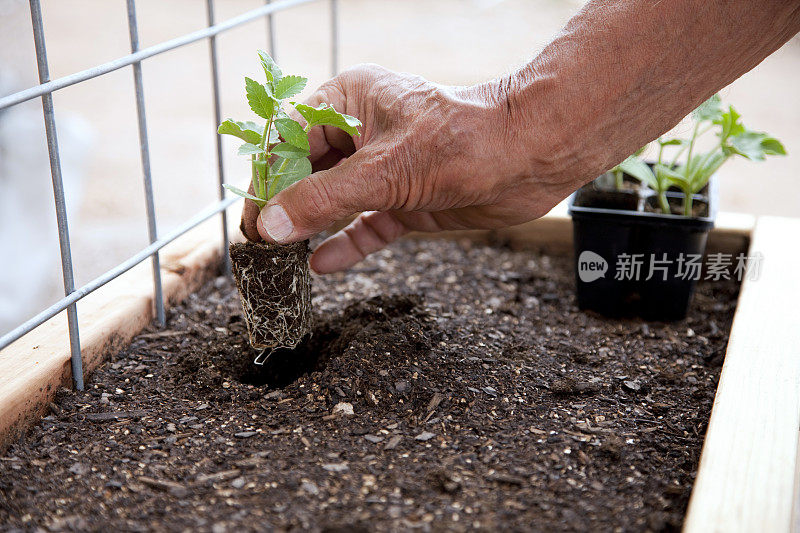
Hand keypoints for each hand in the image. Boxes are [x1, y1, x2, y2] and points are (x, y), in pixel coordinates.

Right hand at [240, 64, 578, 272]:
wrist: (529, 159)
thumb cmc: (462, 142)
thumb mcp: (382, 172)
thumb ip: (323, 200)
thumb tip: (270, 225)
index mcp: (348, 101)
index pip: (288, 137)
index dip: (266, 176)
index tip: (250, 215)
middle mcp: (362, 132)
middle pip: (307, 171)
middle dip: (284, 207)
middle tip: (259, 244)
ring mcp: (385, 168)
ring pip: (335, 201)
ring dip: (310, 228)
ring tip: (281, 259)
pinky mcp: (406, 200)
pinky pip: (366, 225)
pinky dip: (346, 244)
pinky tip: (321, 265)